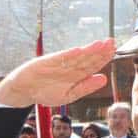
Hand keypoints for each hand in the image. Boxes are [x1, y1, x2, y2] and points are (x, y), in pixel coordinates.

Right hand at [0, 39, 114, 108]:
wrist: (23, 91)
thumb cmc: (45, 92)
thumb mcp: (68, 95)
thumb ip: (85, 87)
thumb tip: (104, 78)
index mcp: (75, 75)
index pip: (92, 65)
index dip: (103, 58)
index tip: (114, 51)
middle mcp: (68, 67)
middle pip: (86, 58)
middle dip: (99, 51)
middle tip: (111, 42)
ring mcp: (57, 64)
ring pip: (75, 57)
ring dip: (87, 50)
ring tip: (100, 44)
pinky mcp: (45, 63)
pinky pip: (58, 59)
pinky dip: (67, 55)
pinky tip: (78, 51)